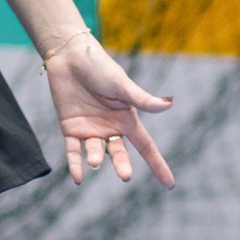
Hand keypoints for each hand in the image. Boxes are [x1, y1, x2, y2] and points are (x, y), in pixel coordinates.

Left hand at [43, 33, 173, 187]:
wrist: (70, 55)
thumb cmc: (99, 67)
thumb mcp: (122, 85)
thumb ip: (142, 99)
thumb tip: (169, 104)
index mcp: (127, 118)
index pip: (146, 146)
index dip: (157, 164)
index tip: (170, 184)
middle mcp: (110, 128)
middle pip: (119, 153)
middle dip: (122, 164)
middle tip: (125, 176)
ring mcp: (90, 129)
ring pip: (95, 152)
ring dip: (95, 158)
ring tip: (95, 161)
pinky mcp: (70, 128)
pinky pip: (73, 151)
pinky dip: (75, 164)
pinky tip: (78, 178)